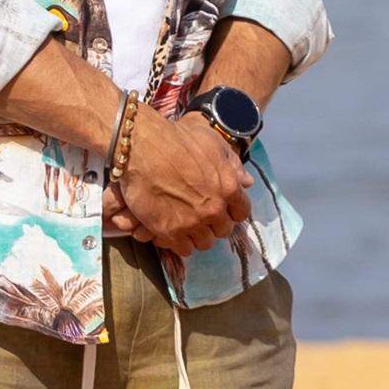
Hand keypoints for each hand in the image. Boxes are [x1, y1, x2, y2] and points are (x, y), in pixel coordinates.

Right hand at [111, 105, 251, 258]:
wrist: (141, 148)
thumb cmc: (177, 138)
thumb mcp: (212, 141)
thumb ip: (232, 163)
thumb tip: (246, 182)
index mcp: (228, 187)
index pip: (242, 212)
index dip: (233, 211)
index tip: (223, 208)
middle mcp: (214, 209)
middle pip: (223, 230)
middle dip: (215, 223)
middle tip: (202, 215)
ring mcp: (192, 223)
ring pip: (205, 243)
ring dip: (198, 235)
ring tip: (187, 225)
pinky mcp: (170, 232)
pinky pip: (184, 249)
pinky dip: (180, 243)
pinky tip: (174, 231)